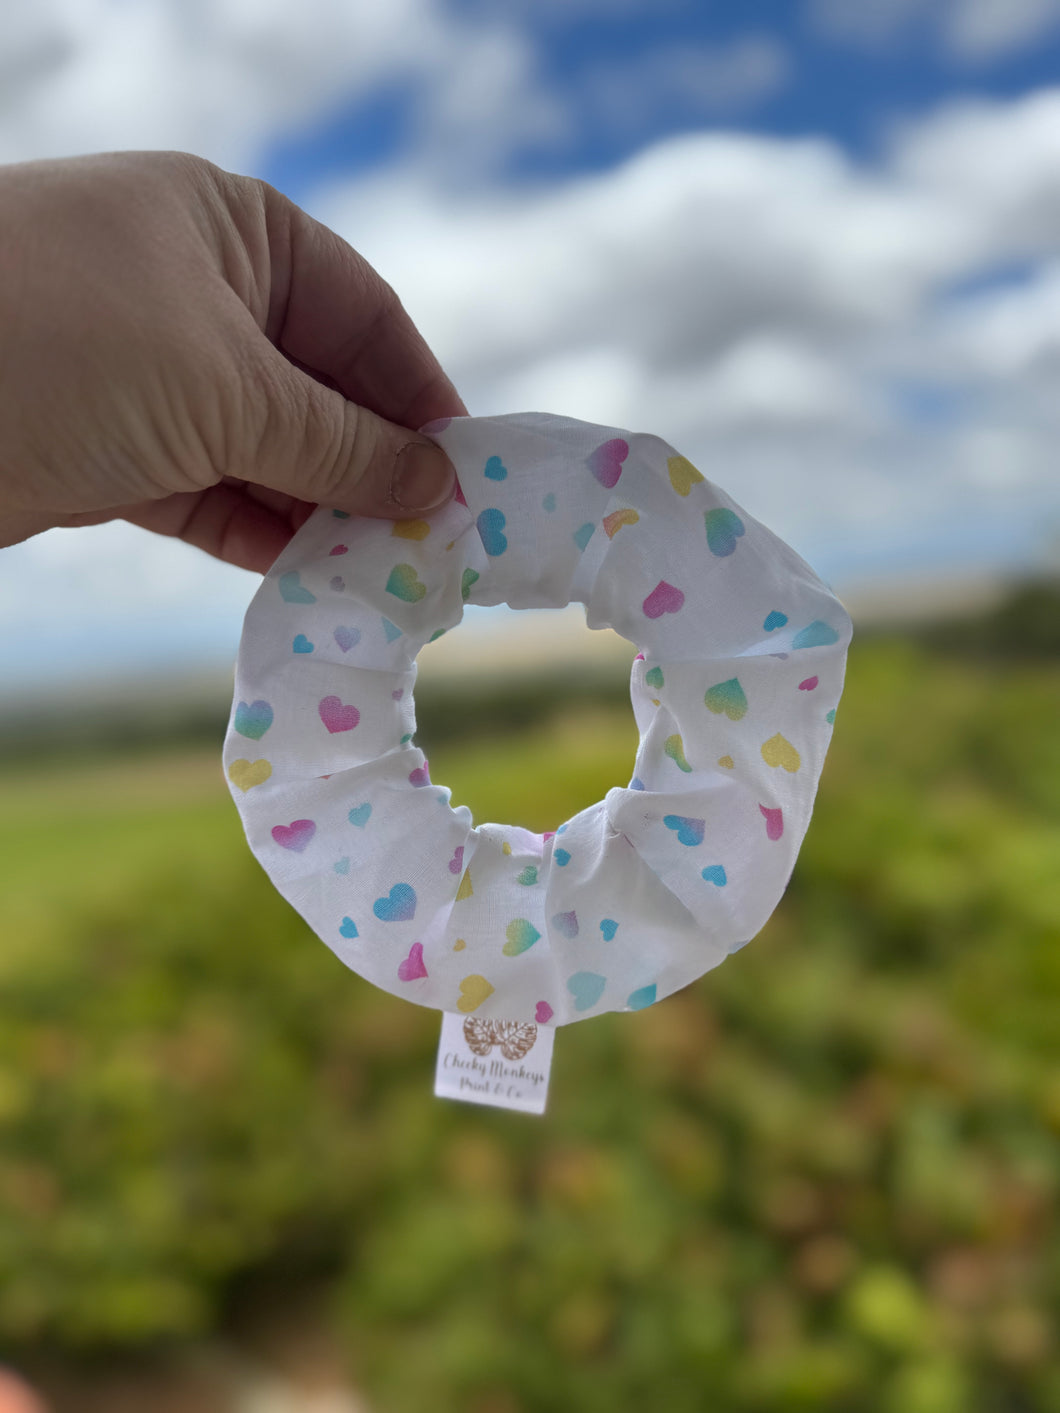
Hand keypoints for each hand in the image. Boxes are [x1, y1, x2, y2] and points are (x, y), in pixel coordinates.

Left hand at [0, 151, 463, 570]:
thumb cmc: (66, 339)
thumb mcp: (229, 386)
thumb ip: (342, 441)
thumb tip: (437, 483)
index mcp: (233, 233)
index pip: (363, 315)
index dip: (419, 393)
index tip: (466, 471)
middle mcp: (199, 297)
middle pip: (321, 391)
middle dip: (375, 466)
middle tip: (435, 541)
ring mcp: (156, 377)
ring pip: (272, 454)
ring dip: (325, 514)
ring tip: (386, 573)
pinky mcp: (119, 453)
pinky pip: (218, 496)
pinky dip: (264, 537)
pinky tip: (315, 576)